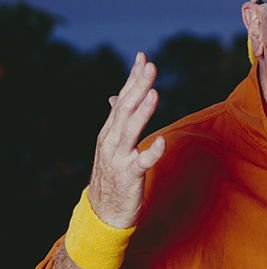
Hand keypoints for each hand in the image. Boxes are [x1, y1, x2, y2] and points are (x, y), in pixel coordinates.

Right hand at [87, 52, 164, 227]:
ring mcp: (119, 158)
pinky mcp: (129, 176)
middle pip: (125, 108)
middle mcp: (111, 140)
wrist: (103, 212)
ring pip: (130, 131)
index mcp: (110, 131)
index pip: (122, 98)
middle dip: (138, 86)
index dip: (132, 78)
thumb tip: (116, 96)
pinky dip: (152, 152)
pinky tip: (161, 142)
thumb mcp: (113, 144)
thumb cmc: (113, 175)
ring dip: (142, 111)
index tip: (143, 57)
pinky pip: (142, 163)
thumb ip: (118, 120)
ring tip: (154, 93)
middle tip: (150, 66)